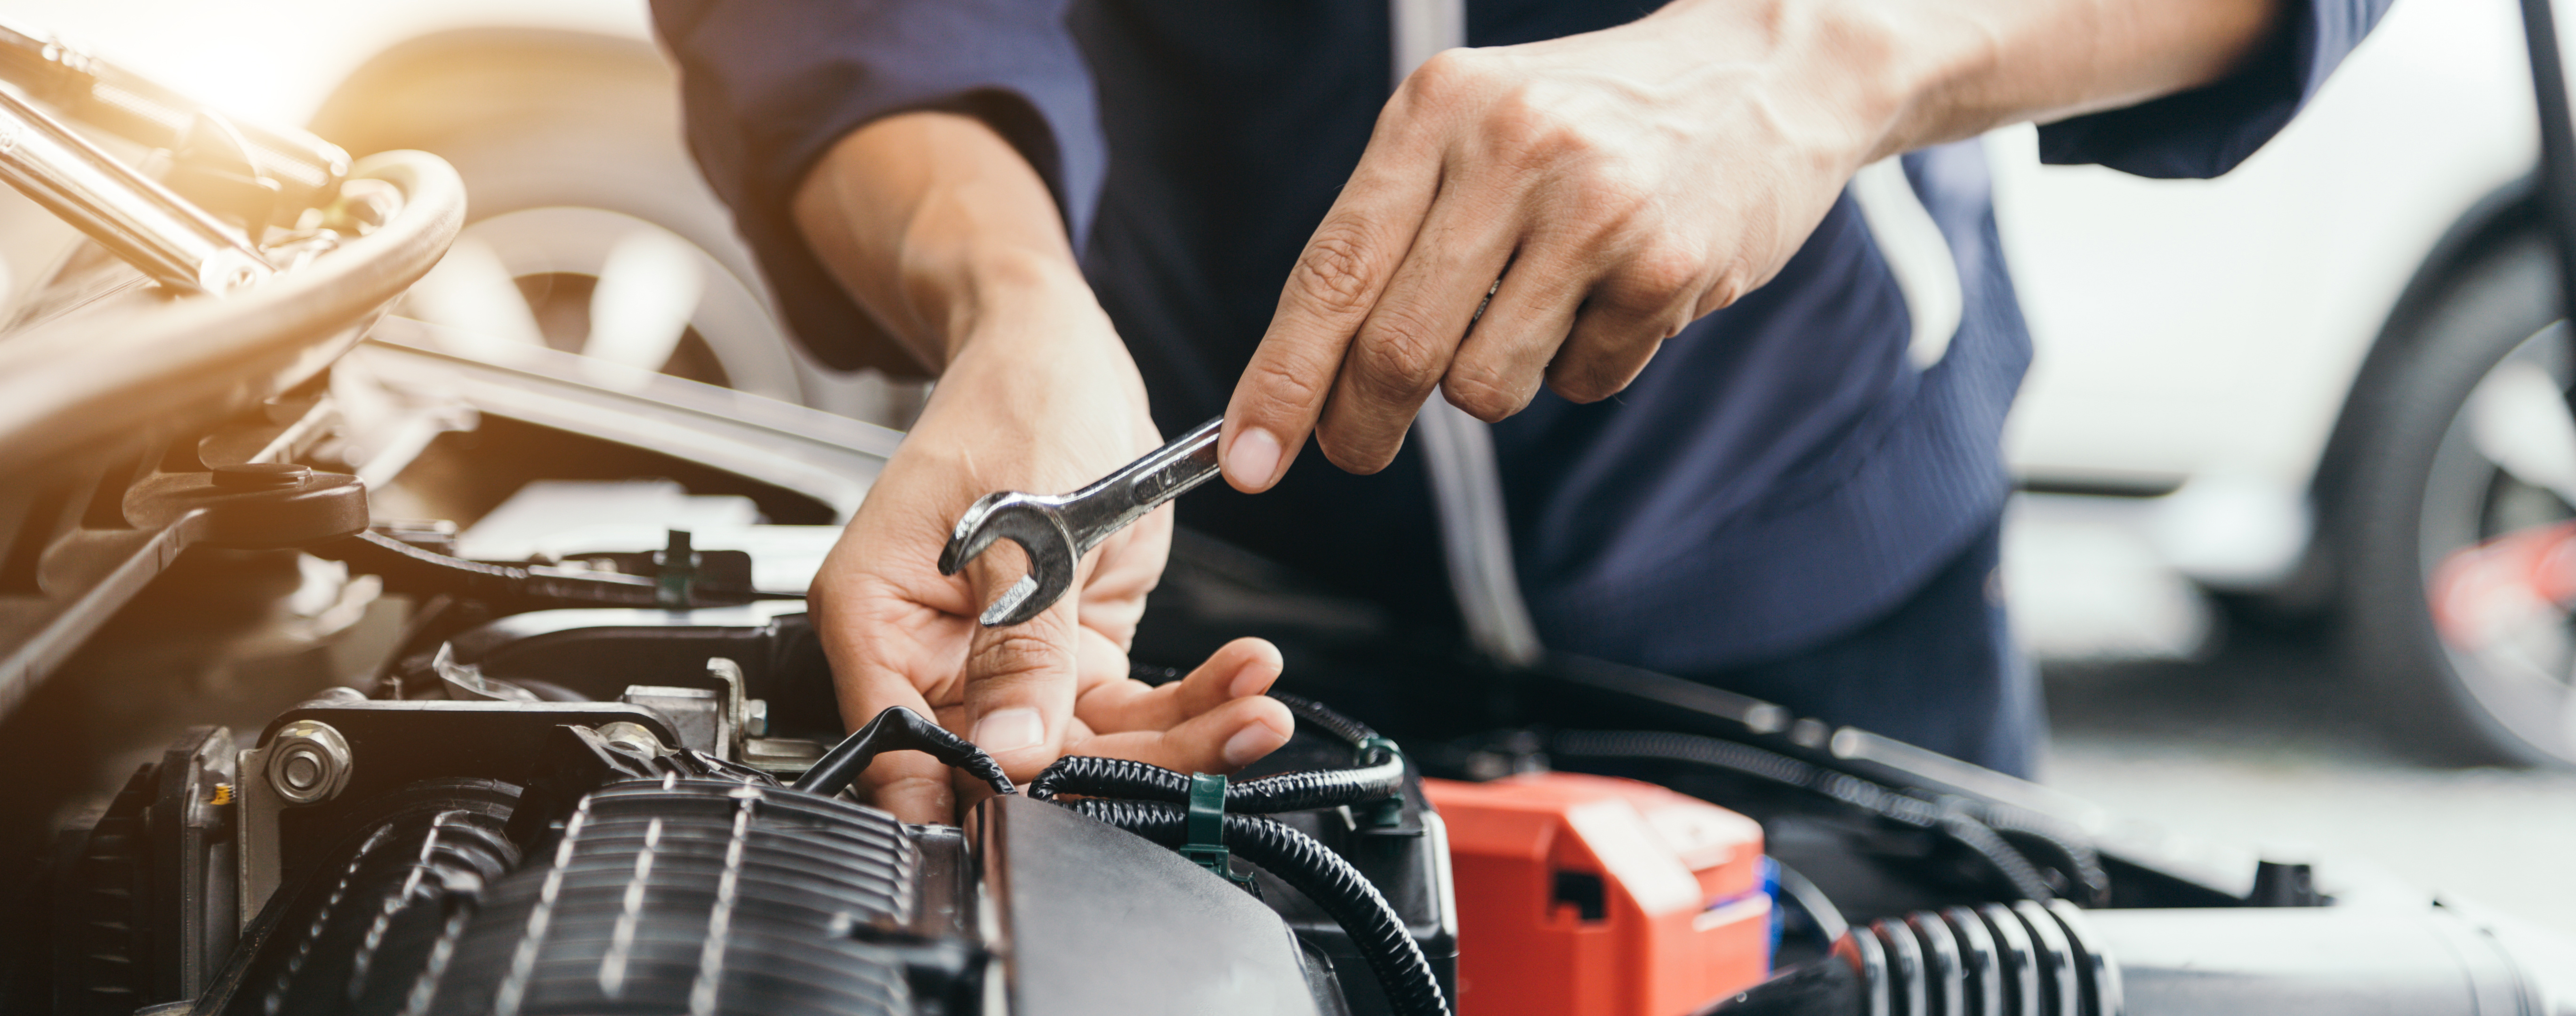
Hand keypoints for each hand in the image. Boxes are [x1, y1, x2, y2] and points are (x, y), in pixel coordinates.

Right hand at [808, 287, 1294, 823]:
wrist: (1060, 355)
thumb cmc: (1014, 402)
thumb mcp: (1025, 518)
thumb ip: (1023, 639)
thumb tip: (1016, 744)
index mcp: (879, 620)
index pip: (908, 747)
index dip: (977, 796)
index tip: (1064, 819)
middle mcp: (936, 655)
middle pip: (1013, 764)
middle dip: (1124, 770)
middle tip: (1221, 744)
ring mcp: (1006, 663)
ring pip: (1086, 748)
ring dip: (1180, 742)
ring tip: (1256, 715)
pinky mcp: (1070, 655)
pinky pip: (1129, 711)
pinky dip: (1193, 702)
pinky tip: (1246, 678)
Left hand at [1219, 1, 1913, 489]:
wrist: (1762, 70)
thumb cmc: (1589, 120)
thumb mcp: (1474, 130)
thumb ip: (1389, 235)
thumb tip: (1301, 382)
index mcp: (1437, 109)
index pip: (1331, 270)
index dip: (1280, 380)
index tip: (1245, 462)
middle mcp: (1511, 148)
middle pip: (1396, 348)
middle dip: (1362, 424)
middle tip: (1358, 449)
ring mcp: (1595, 207)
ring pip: (1485, 384)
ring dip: (1496, 380)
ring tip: (1542, 305)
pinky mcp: (1667, 265)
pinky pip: (1583, 381)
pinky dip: (1587, 362)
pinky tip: (1619, 292)